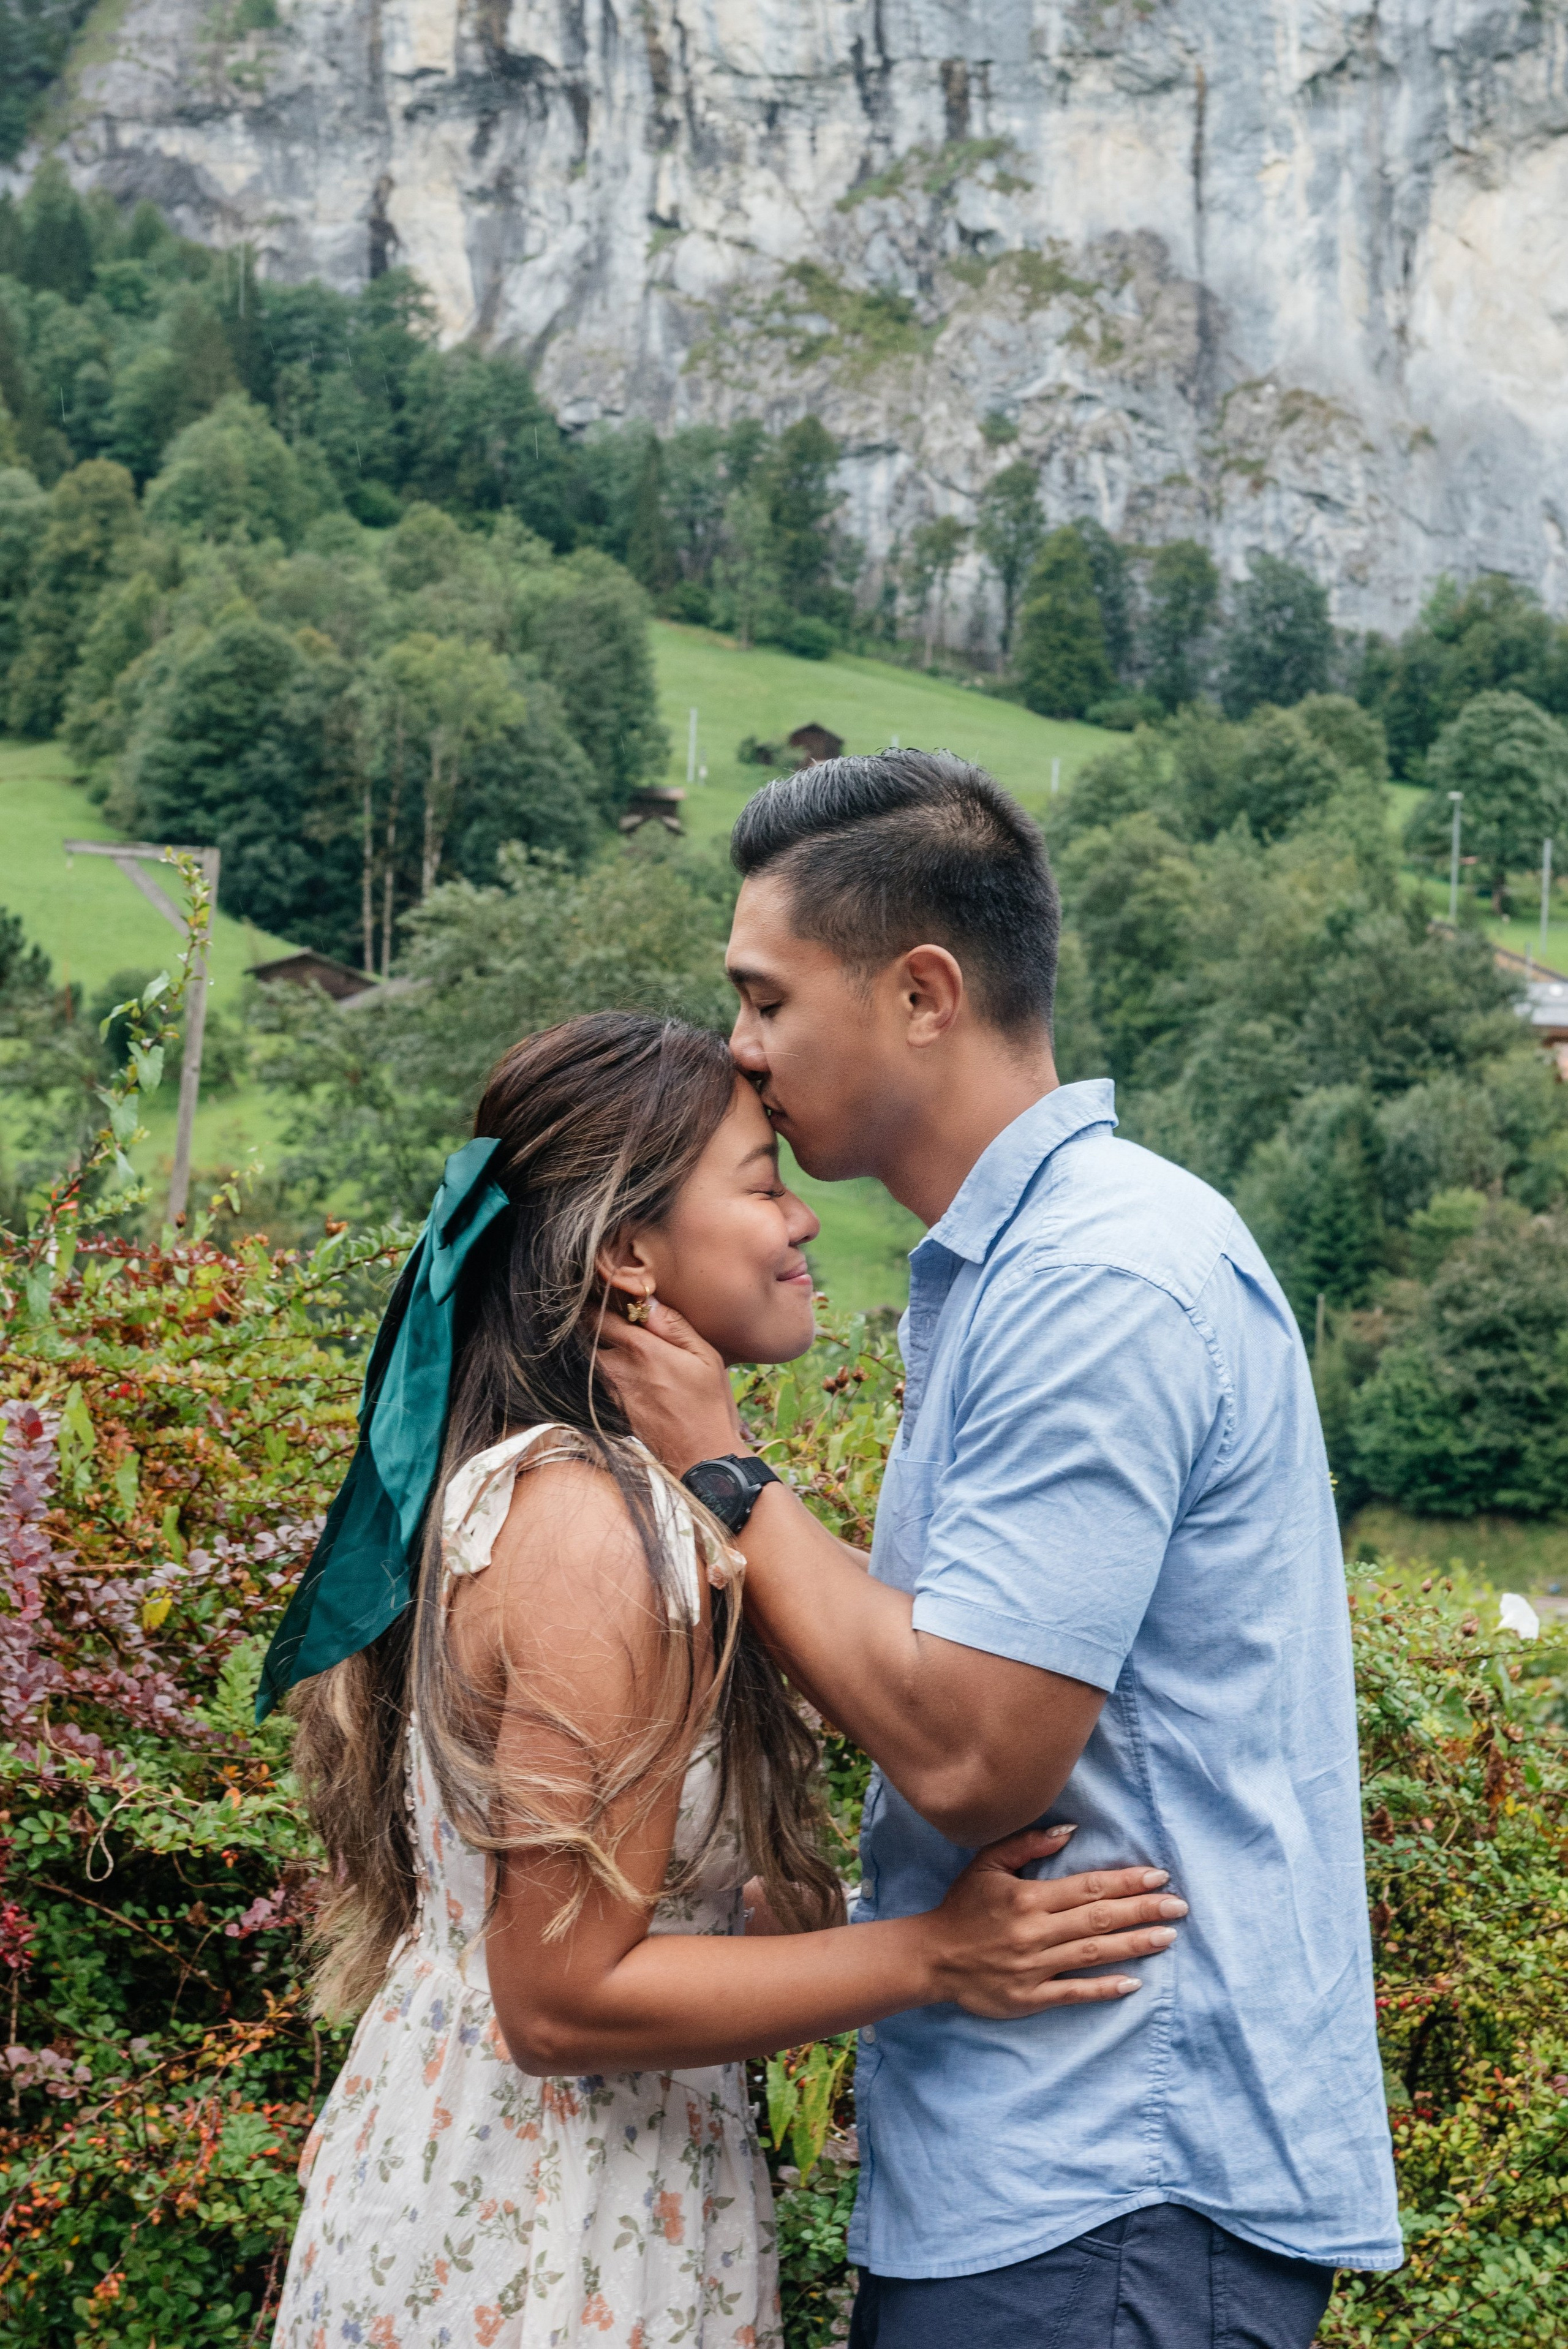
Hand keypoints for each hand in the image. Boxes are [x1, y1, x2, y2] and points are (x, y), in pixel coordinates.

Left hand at [596, 1298, 744, 1472]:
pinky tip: (626, 1369)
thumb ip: (673, 1325)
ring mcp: (611, 1391)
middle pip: (587, 1335)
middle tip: (607, 1314)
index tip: (604, 1293)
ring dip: (598, 1346)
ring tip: (617, 1340)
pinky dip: (604, 1368)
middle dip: (592, 1322)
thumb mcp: (705, 1357)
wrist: (702, 1458)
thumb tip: (647, 1301)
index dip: (598, 1301)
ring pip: (590, 1358)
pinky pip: (599, 1379)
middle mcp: (618, 1369)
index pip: (599, 1315)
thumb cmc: (710, 1405)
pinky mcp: (611, 1409)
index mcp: (641, 1349)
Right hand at [918, 1828, 1186, 2016]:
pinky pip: (1073, 1992)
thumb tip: (1069, 1831)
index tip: (1159, 1877)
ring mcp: (1034, 1967)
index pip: (1088, 1888)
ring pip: (1093, 1954)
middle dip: (1142, 1910)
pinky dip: (1103, 1988)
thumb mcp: (986, 1865)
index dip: (1126, 1882)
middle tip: (1179, 1906)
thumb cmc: (963, 1907)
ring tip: (1167, 1937)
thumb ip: (1027, 1845)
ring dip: (1134, 1945)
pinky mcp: (1030, 1997)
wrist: (933, 1957)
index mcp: (1028, 1898)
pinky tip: (1133, 1983)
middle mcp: (1036, 1931)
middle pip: (1099, 1919)